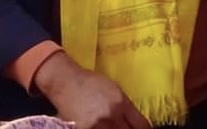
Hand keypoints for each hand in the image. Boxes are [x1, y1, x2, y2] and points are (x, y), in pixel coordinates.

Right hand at [33, 53, 149, 128]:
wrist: (65, 82)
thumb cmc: (90, 83)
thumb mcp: (114, 90)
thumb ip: (125, 107)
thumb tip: (135, 122)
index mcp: (121, 103)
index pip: (141, 125)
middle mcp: (111, 116)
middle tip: (126, 127)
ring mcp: (98, 126)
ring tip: (114, 126)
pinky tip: (102, 127)